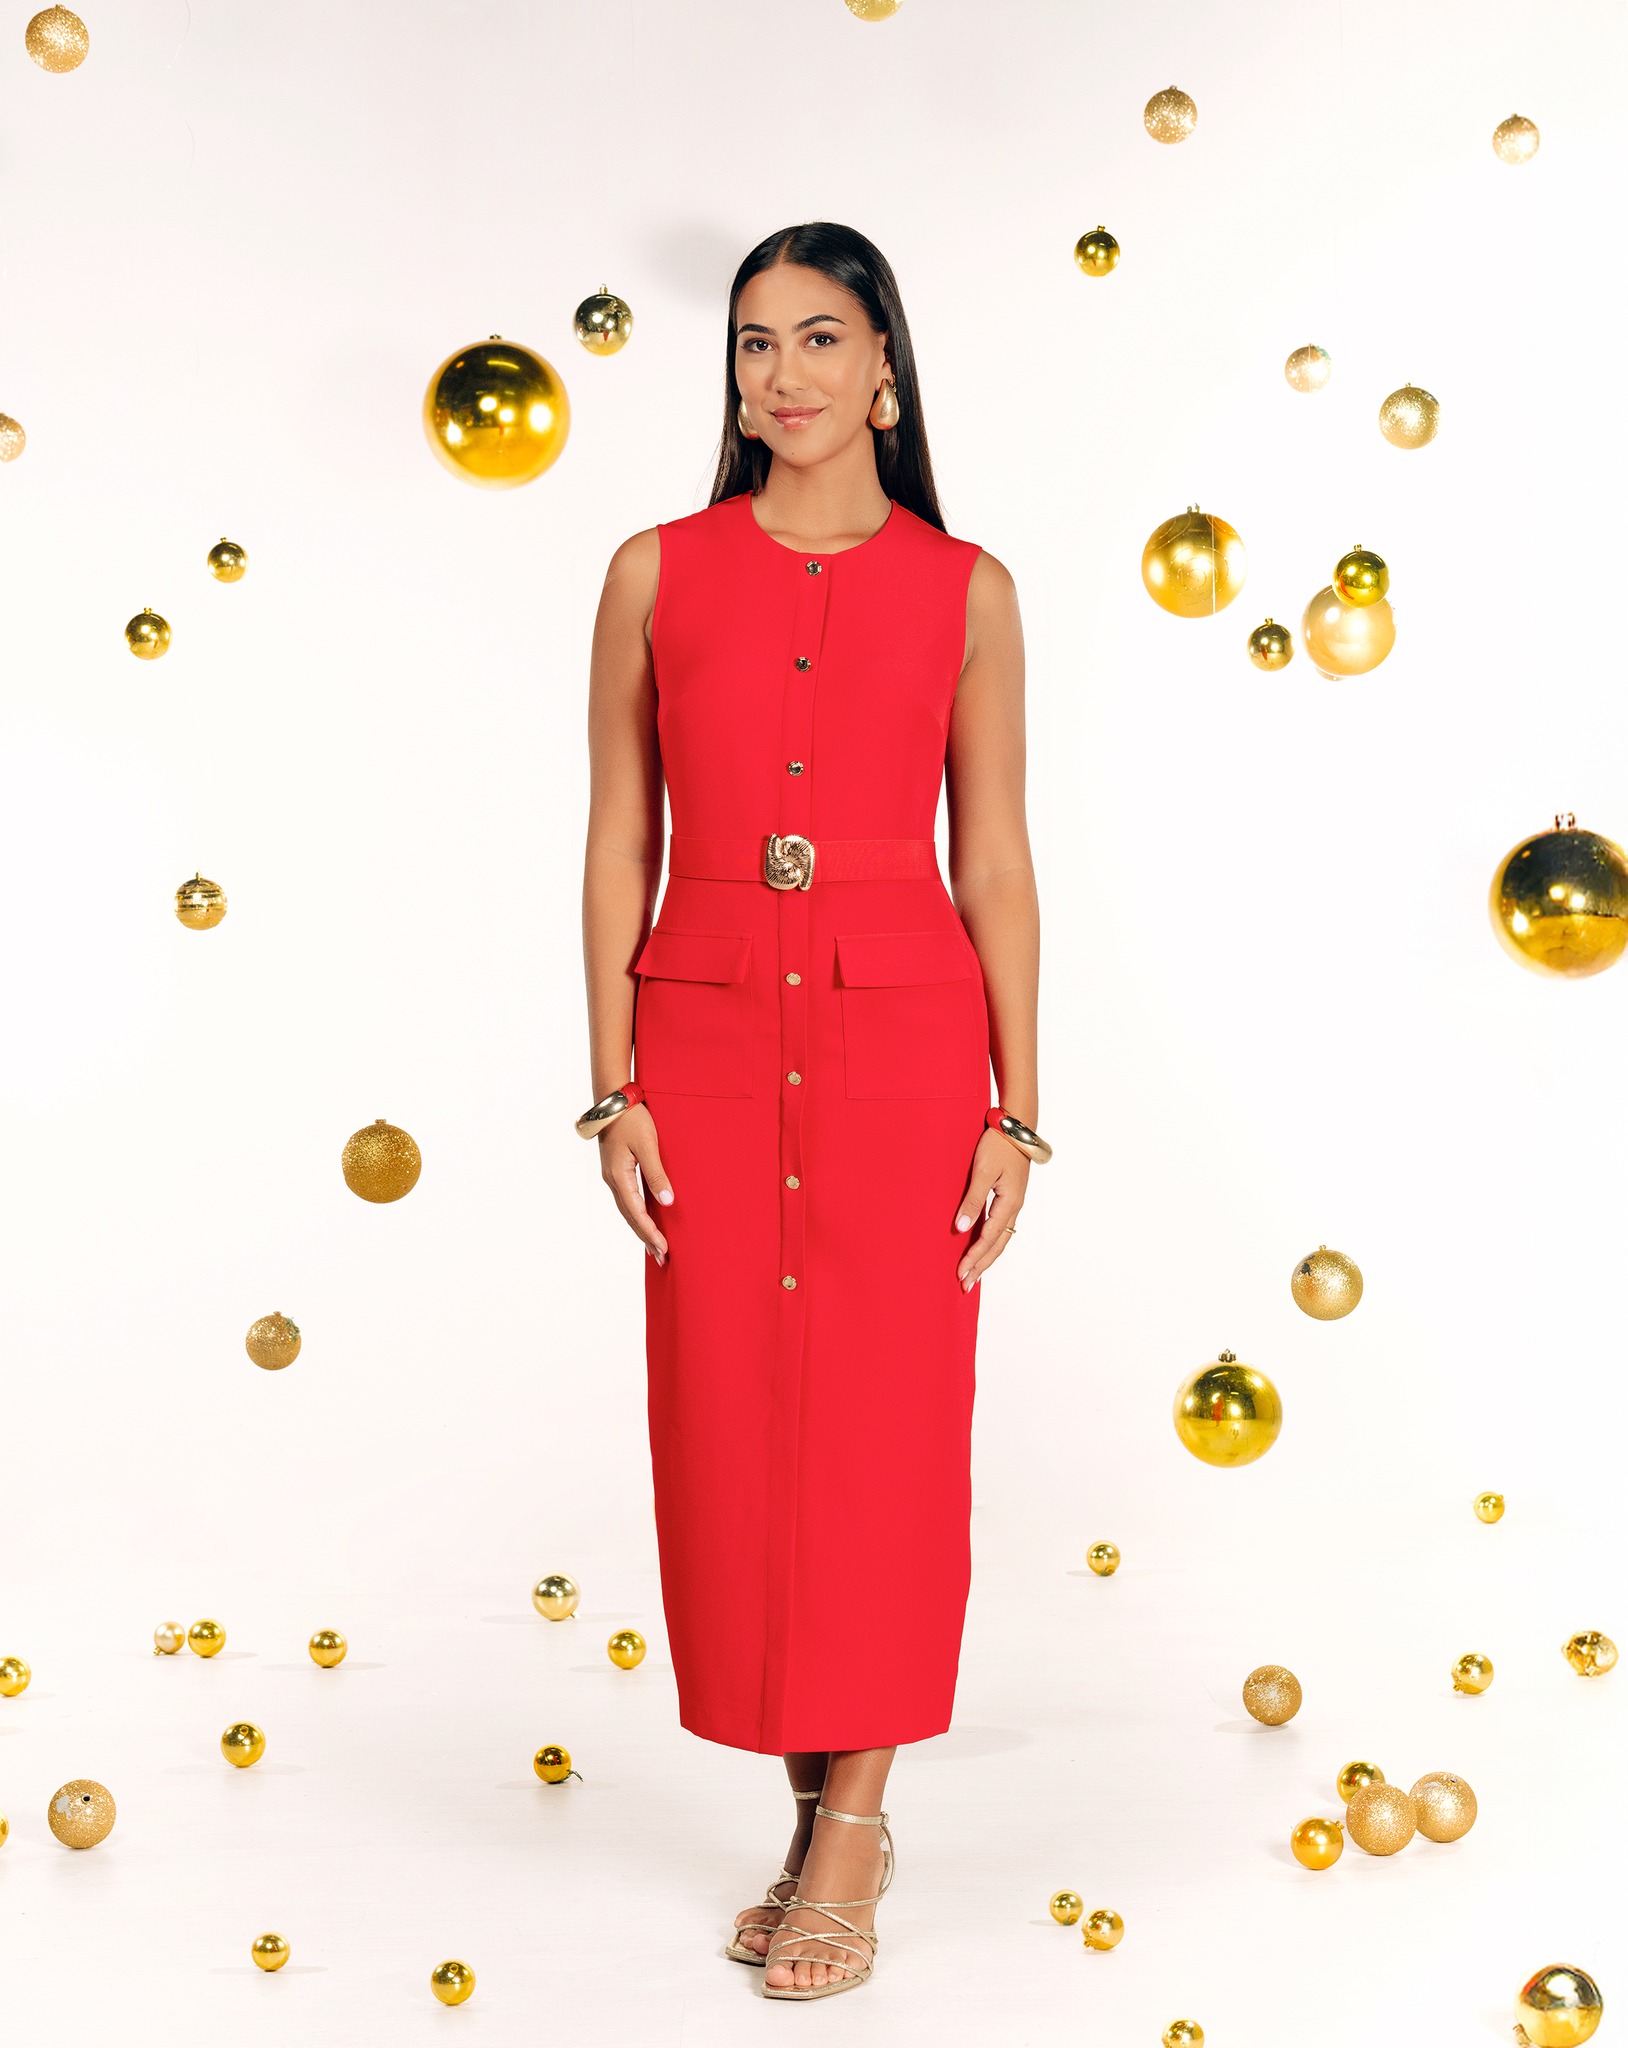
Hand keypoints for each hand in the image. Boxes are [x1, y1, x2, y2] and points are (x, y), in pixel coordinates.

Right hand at [598, 1104, 672, 1262]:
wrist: (613, 1100)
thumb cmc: (632, 1119)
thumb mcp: (648, 1145)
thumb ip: (657, 1173)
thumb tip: (666, 1201)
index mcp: (619, 1177)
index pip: (637, 1213)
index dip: (650, 1232)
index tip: (663, 1248)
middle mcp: (613, 1180)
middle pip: (630, 1216)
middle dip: (645, 1237)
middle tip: (661, 1257)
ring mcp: (613, 1175)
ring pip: (627, 1209)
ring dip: (641, 1228)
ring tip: (653, 1246)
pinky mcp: (616, 1169)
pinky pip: (627, 1198)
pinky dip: (636, 1213)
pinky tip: (644, 1218)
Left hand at [953, 1128, 1028, 1290]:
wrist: (1016, 1126)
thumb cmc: (998, 1145)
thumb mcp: (982, 1171)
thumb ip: (973, 1200)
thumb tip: (963, 1228)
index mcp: (1009, 1203)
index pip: (989, 1239)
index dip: (974, 1258)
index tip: (960, 1274)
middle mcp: (1014, 1207)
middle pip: (998, 1245)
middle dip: (982, 1266)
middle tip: (966, 1286)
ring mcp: (1013, 1202)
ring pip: (1001, 1238)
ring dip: (987, 1257)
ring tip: (973, 1274)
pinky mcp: (1010, 1196)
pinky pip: (1001, 1227)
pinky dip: (991, 1242)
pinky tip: (982, 1247)